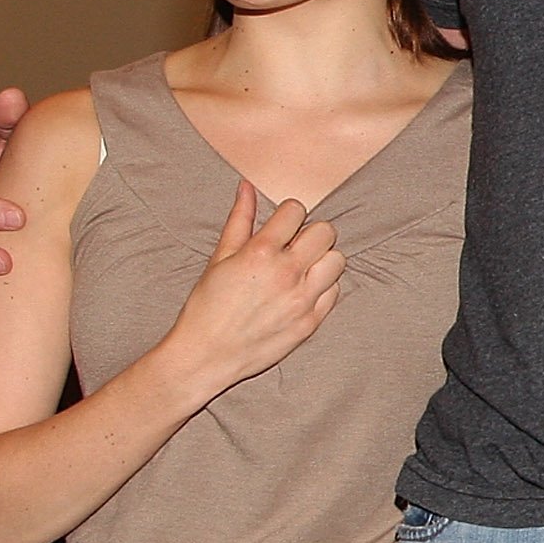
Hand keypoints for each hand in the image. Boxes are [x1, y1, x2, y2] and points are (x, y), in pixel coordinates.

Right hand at [165, 182, 344, 396]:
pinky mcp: (311, 322)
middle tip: (293, 246)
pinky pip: (335, 292)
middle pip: (326, 232)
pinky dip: (323, 288)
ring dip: (322, 260)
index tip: (281, 226)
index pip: (297, 211)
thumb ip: (239, 220)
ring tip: (300, 269)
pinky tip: (301, 292)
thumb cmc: (207, 305)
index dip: (289, 215)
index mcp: (261, 253)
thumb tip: (247, 187)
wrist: (206, 355)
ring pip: (337, 261)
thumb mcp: (219, 258)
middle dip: (310, 233)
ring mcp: (302, 300)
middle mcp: (287, 274)